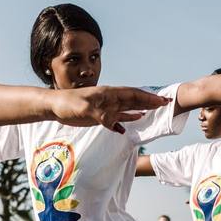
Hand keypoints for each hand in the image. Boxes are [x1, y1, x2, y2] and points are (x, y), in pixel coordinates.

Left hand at [51, 86, 169, 132]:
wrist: (55, 106)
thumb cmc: (68, 104)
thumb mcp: (84, 109)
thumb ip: (100, 115)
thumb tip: (114, 123)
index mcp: (108, 94)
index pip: (133, 95)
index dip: (148, 97)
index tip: (162, 100)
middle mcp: (109, 100)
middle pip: (134, 100)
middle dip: (149, 101)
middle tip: (165, 103)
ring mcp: (105, 108)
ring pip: (127, 108)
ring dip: (140, 110)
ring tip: (153, 112)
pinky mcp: (99, 117)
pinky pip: (115, 119)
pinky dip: (124, 122)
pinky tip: (129, 126)